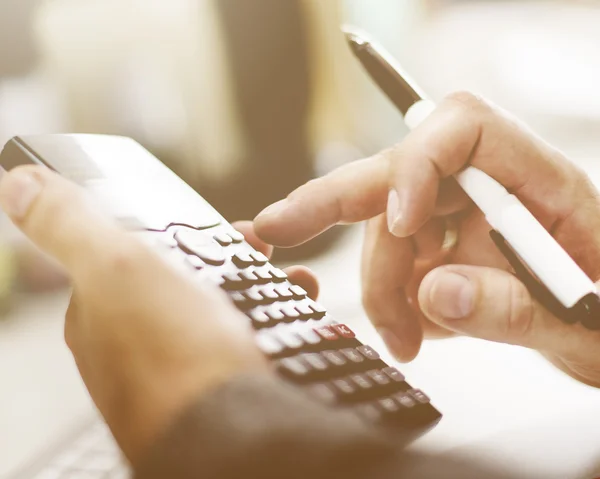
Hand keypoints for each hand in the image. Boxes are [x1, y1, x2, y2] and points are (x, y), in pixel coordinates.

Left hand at [0, 166, 317, 461]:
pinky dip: (271, 321)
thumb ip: (67, 223)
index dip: (170, 231)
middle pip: (181, 282)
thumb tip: (19, 185)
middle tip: (258, 246)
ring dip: (254, 286)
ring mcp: (180, 369)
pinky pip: (246, 342)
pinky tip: (290, 319)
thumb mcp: (113, 267)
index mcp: (102, 314)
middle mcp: (135, 346)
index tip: (211, 221)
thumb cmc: (172, 357)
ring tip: (289, 278)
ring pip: (220, 311)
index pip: (128, 256)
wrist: (231, 440)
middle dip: (222, 256)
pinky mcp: (221, 388)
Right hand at [254, 91, 599, 386]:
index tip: (399, 223)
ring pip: (388, 228)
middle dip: (336, 201)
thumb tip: (437, 295)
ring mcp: (466, 219)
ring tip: (401, 341)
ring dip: (379, 286)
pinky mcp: (449, 250)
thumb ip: (518, 309)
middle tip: (279, 227)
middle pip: (402, 172)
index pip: (464, 130)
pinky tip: (411, 328)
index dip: (417, 164)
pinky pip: (397, 260)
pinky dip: (389, 297)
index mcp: (542, 183)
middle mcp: (495, 190)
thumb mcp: (589, 328)